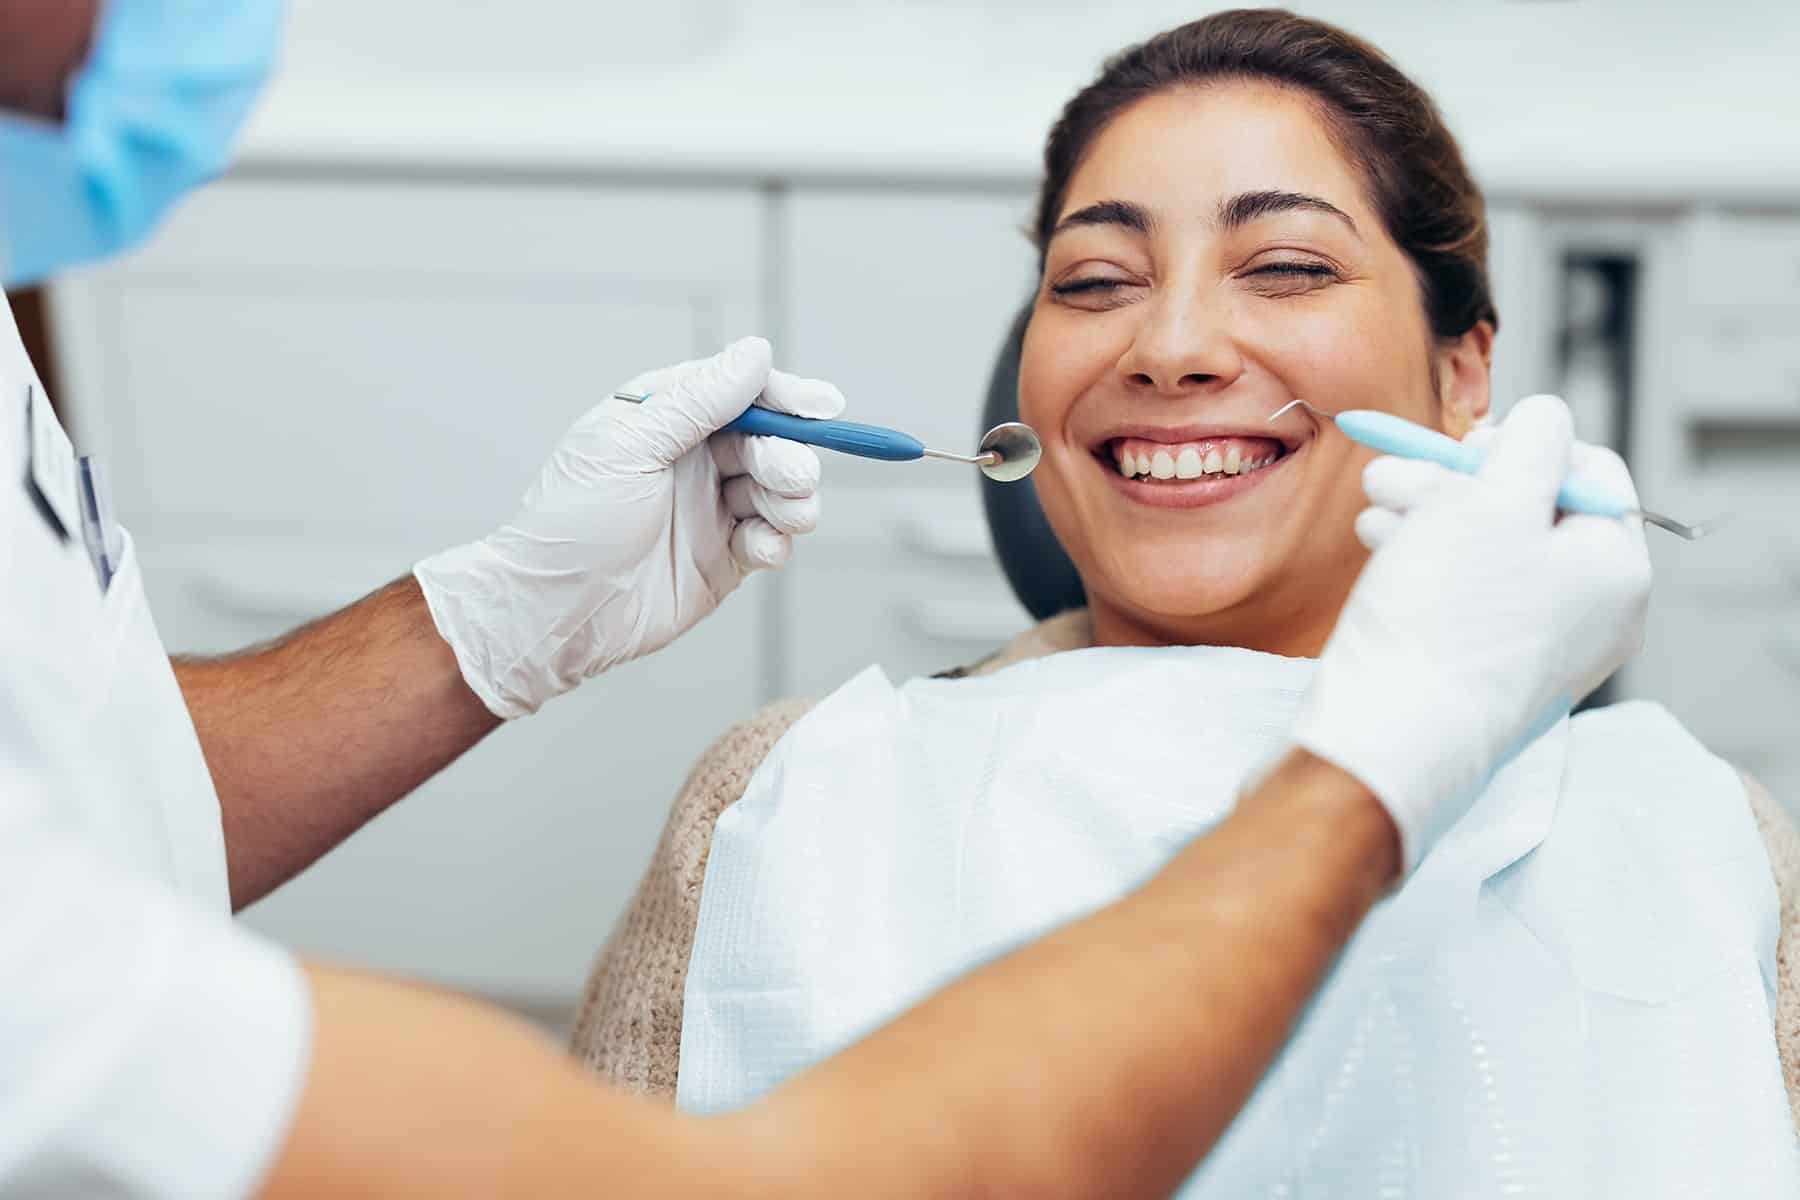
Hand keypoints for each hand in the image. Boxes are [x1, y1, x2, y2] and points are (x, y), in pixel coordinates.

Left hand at [415, 337, 843, 718]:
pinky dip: (777, 540)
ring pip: (779, 490)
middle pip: (768, 440)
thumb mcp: (630, 447)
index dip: (784, 395)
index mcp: (664, 418)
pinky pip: (770, 538)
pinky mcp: (723, 559)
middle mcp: (691, 458)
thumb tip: (755, 353)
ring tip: (785, 515)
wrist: (554, 614)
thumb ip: (698, 401)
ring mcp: (709, 510)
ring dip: (793, 498)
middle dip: (789, 454)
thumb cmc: (571, 523)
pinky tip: (760, 549)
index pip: (738, 390)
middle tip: (792, 476)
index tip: (824, 406)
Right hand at [1291, 394, 1650, 872]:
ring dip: (1425, 512)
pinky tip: (1377, 547)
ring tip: (1372, 508)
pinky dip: (1420, 559)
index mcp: (1615, 570)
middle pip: (1528, 506)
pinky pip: (1461, 592)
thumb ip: (1532, 441)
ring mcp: (1535, 646)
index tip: (1462, 447)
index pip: (1589, 469)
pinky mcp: (1481, 669)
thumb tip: (1544, 418)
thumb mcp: (1494, 499)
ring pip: (1484, 546)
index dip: (1522, 443)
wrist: (1385, 740)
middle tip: (1393, 471)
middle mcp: (1589, 612)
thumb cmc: (1443, 620)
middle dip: (1455, 480)